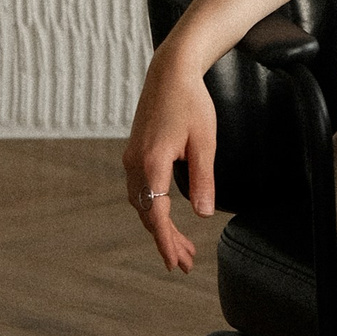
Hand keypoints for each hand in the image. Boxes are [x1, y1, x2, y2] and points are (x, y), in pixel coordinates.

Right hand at [121, 43, 217, 273]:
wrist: (170, 72)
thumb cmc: (191, 102)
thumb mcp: (205, 142)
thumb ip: (203, 180)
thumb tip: (203, 214)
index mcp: (152, 162)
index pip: (156, 214)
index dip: (166, 241)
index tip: (176, 262)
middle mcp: (136, 163)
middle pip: (147, 214)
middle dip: (165, 241)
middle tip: (185, 263)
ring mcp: (131, 158)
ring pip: (142, 204)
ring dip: (159, 227)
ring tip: (181, 246)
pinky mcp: (134, 153)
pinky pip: (140, 190)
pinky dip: (153, 209)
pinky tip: (166, 218)